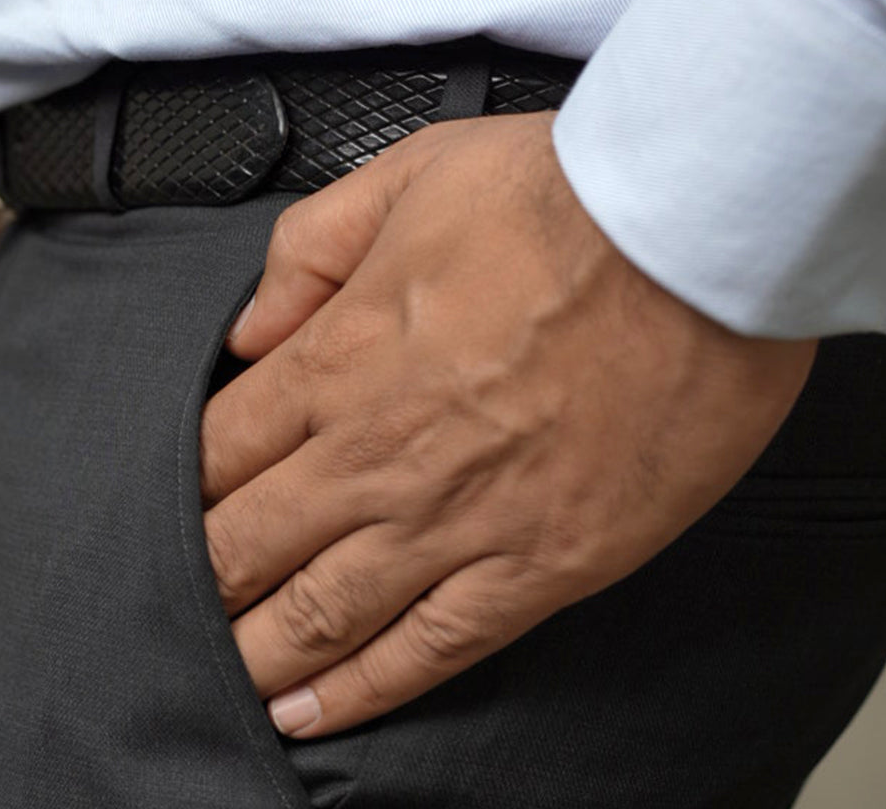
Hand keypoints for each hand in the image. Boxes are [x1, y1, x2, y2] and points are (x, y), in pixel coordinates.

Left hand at [199, 110, 815, 737]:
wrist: (696, 243)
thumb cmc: (567, 199)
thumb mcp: (412, 173)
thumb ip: (312, 249)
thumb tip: (253, 324)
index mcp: (345, 355)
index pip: (220, 449)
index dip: (191, 489)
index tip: (189, 510)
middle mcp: (382, 452)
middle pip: (250, 545)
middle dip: (210, 580)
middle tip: (192, 604)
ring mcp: (460, 520)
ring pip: (323, 614)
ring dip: (262, 651)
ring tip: (233, 675)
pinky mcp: (542, 564)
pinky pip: (430, 649)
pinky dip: (363, 690)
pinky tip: (320, 712)